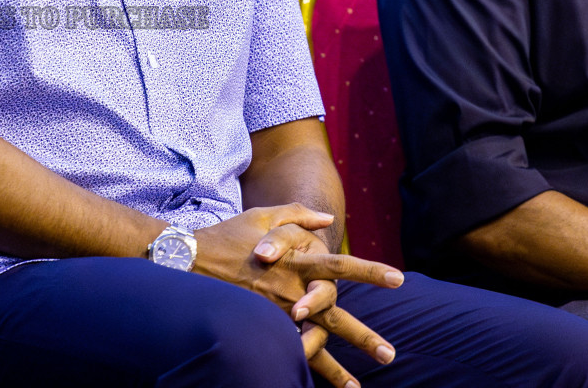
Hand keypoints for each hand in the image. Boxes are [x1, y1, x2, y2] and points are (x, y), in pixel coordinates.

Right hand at [196, 205, 400, 386]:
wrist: (188, 260)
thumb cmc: (228, 235)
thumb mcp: (263, 216)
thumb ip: (298, 215)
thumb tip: (329, 219)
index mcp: (296, 263)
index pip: (341, 267)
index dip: (370, 272)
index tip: (399, 278)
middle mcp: (289, 292)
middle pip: (334, 317)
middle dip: (363, 337)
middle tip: (389, 355)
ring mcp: (274, 314)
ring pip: (311, 345)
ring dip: (334, 369)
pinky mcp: (260, 327)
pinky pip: (284, 350)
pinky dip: (299, 367)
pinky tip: (310, 382)